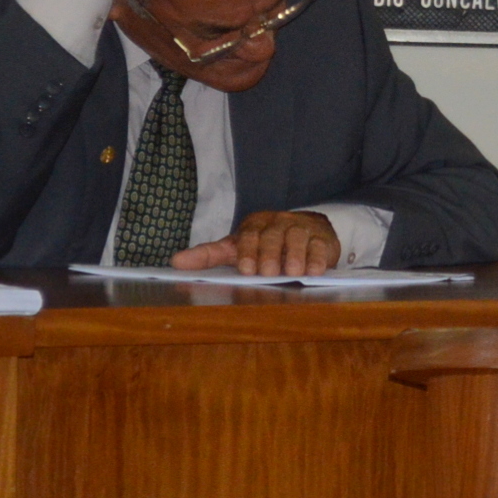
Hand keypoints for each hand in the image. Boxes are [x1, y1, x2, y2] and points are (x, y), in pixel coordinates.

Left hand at [172, 211, 342, 275]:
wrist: (307, 231)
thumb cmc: (265, 244)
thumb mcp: (237, 248)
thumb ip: (208, 255)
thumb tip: (175, 262)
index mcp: (254, 225)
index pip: (248, 236)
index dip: (247, 252)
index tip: (246, 269)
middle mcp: (277, 224)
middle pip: (272, 237)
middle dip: (269, 255)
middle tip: (267, 273)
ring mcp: (301, 229)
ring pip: (297, 239)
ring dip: (294, 256)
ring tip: (292, 273)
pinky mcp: (322, 239)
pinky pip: (320, 247)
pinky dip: (317, 259)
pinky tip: (314, 271)